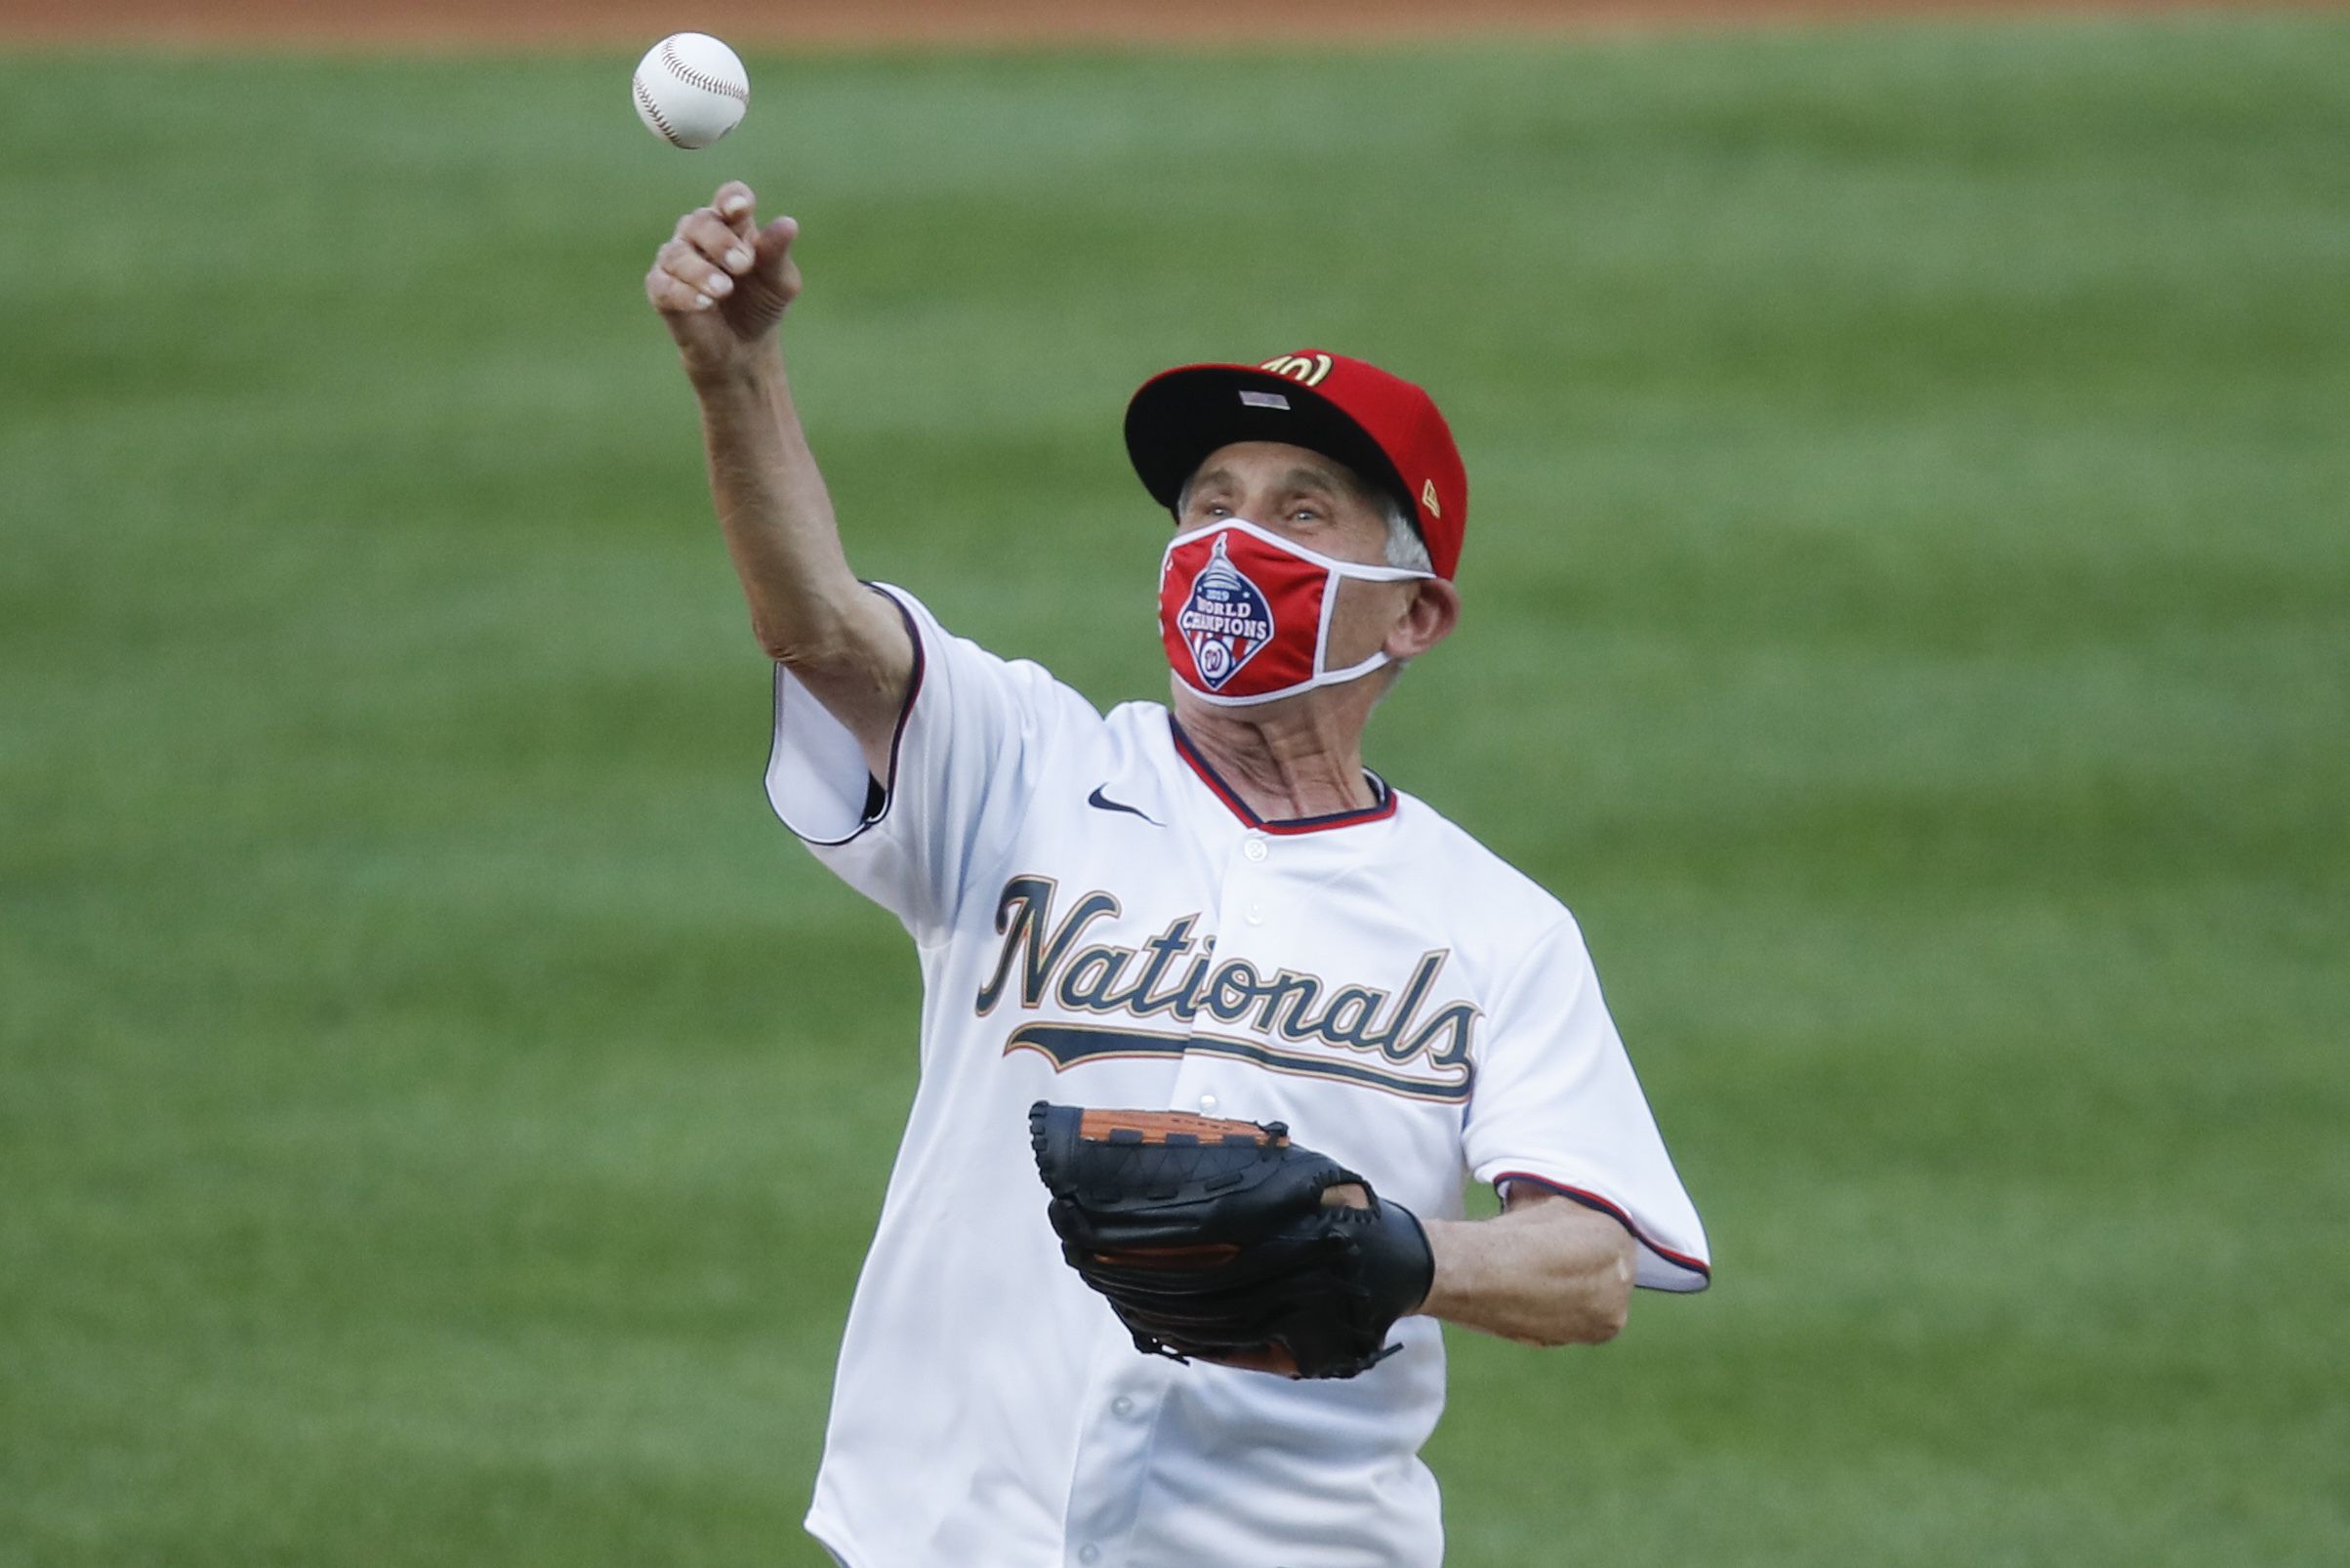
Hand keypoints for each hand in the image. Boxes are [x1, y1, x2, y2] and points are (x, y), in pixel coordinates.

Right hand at [645, 181, 802, 380]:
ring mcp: (676, 260)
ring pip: (678, 254)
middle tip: (743, 264)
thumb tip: (788, 224)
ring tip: (724, 289)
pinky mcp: (660, 289)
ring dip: (702, 271)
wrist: (744, 348)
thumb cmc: (760, 303)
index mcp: (731, 224)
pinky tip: (705, 302)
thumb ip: (777, 254)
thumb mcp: (779, 282)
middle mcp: (698, 235)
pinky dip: (684, 293)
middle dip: (721, 241)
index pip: (728, 199)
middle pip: (701, 222)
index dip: (733, 199)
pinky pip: (664, 285)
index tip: (741, 208)